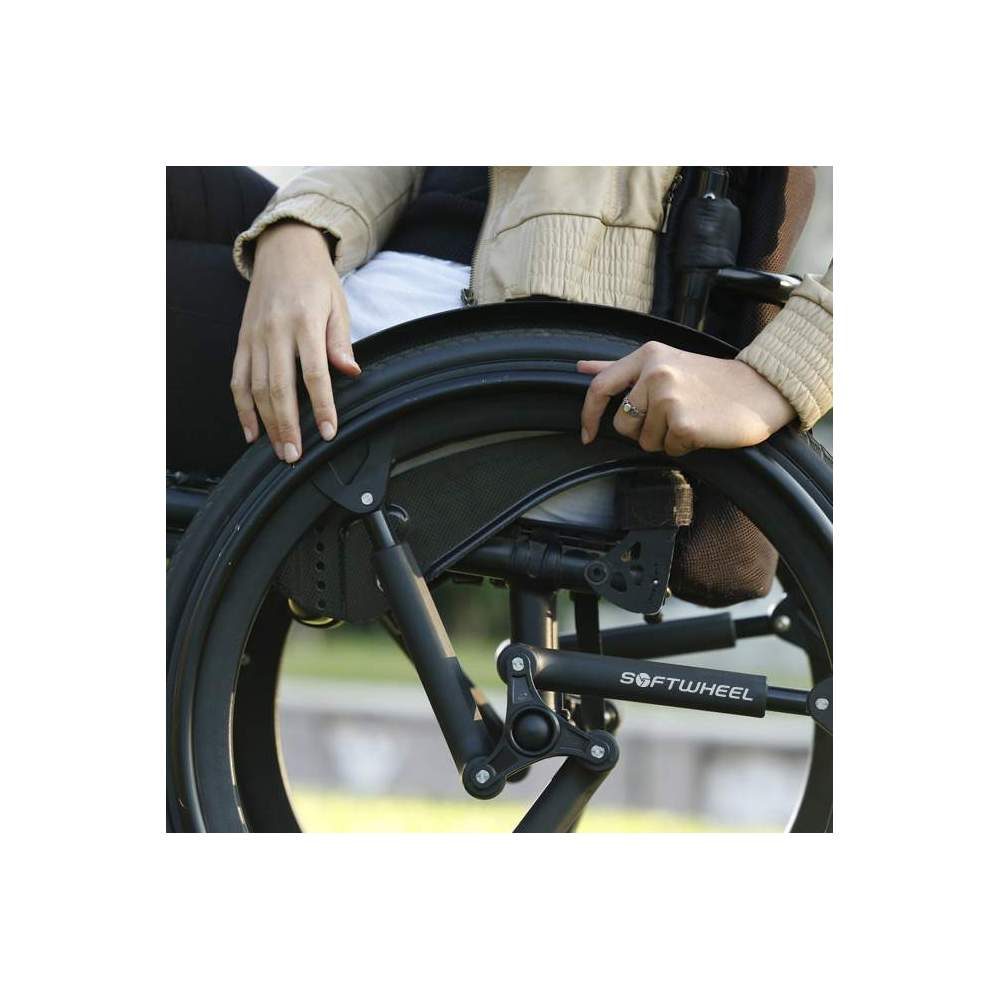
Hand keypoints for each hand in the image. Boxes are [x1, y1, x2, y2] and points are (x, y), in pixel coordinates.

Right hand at [230, 222, 358, 462]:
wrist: (283, 250)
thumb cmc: (316, 281)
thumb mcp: (338, 305)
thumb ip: (340, 341)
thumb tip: (350, 372)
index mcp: (304, 323)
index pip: (314, 374)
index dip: (322, 407)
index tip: (328, 432)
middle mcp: (275, 331)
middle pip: (279, 388)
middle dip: (288, 426)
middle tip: (295, 455)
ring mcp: (254, 337)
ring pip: (256, 388)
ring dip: (267, 424)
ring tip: (278, 450)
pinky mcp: (242, 341)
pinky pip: (238, 379)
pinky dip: (242, 408)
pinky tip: (251, 431)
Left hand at [578, 341, 794, 455]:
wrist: (760, 390)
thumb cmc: (711, 380)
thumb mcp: (664, 362)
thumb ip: (621, 368)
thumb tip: (581, 368)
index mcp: (647, 356)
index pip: (600, 387)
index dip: (589, 415)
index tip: (587, 434)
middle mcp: (654, 373)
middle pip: (622, 425)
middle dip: (643, 430)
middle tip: (674, 415)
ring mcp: (668, 398)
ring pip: (644, 441)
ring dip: (665, 439)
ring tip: (691, 417)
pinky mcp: (683, 424)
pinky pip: (668, 450)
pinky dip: (684, 447)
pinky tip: (702, 428)